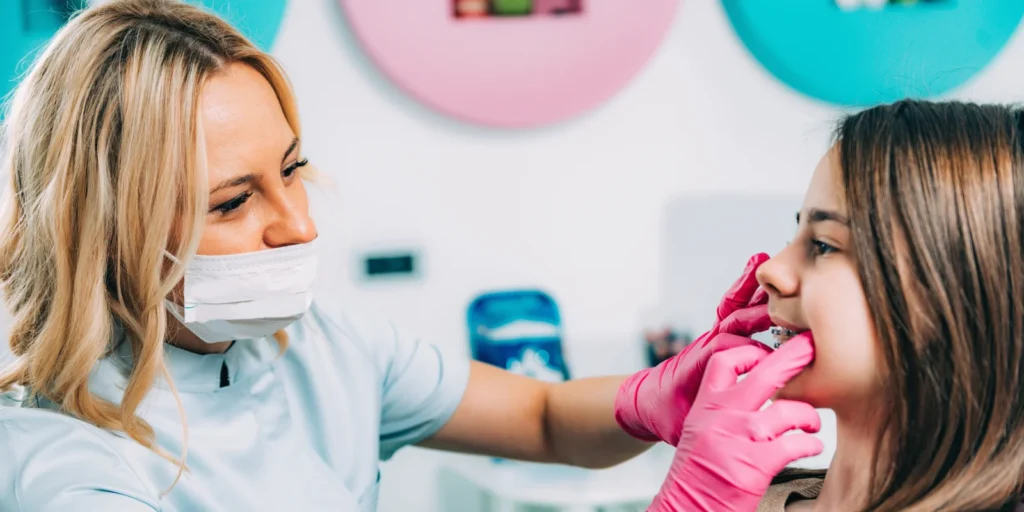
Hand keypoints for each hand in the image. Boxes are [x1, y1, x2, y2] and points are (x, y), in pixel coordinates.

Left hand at [615, 253, 773, 444]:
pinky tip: (756, 261)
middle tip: (783, 295)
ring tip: (764, 260)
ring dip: (749, 288)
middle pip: (734, 323)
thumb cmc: (670, 417)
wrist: (649, 405)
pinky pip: (733, 306)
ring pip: (735, 309)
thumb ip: (706, 423)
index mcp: (700, 367)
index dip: (752, 351)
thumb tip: (730, 427)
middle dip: (757, 311)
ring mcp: (713, 338)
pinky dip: (744, 286)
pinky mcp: (717, 335)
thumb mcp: (686, 426)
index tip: (779, 354)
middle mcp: (708, 347)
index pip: (728, 351)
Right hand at [650, 333, 822, 511]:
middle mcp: (722, 416)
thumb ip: (720, 411)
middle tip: (812, 348)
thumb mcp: (699, 432)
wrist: (684, 509)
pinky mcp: (756, 464)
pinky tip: (812, 446)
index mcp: (705, 405)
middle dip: (794, 358)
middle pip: (765, 374)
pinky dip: (810, 444)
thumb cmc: (695, 475)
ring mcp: (739, 438)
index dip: (750, 353)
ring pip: (789, 410)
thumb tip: (751, 395)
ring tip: (813, 424)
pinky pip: (796, 444)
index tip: (768, 356)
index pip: (726, 361)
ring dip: (809, 416)